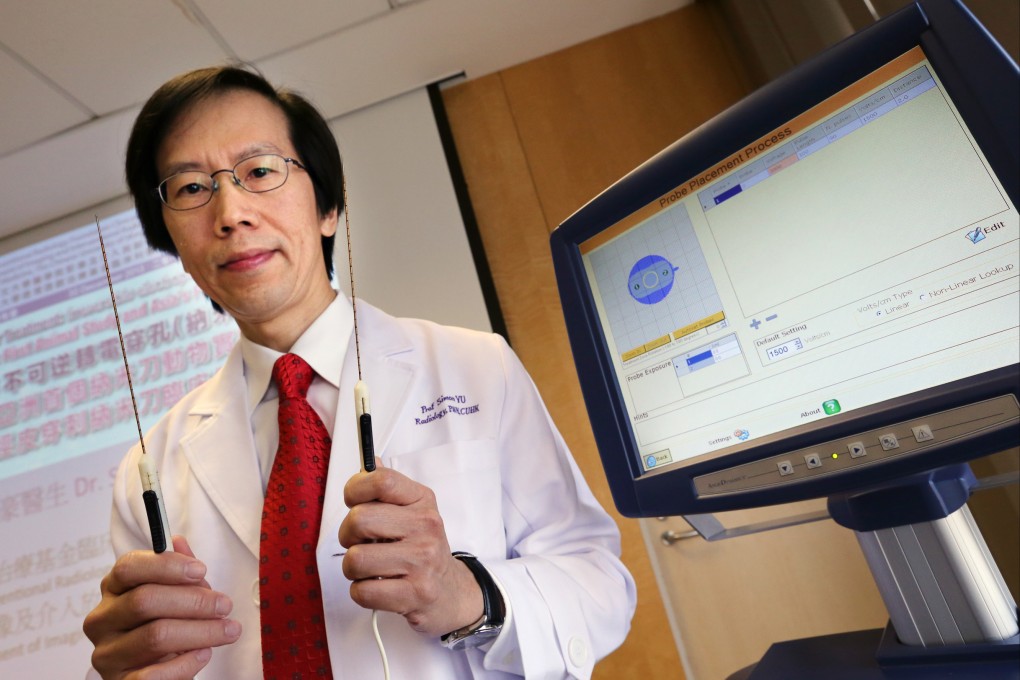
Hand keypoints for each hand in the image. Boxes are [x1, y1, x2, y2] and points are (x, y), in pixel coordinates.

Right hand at [83, 535, 240, 678]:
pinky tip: (204, 654)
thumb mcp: (175, 594)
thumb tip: (179, 541)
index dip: (166, 566)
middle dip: (194, 601)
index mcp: (113, 589)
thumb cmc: (167, 624)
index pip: (128, 567)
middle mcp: (102, 619)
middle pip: (145, 600)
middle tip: (225, 605)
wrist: (157, 672)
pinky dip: (185, 663)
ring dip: (200, 631)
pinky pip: (153, 675)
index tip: (201, 570)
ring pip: (155, 636)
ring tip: (228, 630)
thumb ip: (178, 570)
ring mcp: (106, 653)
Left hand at [339, 466, 482, 635]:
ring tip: (371, 567)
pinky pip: (362, 591)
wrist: (450, 590)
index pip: (380, 480)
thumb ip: (387, 487)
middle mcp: (425, 527)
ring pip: (355, 559)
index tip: (354, 502)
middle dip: (348, 535)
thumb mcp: (412, 510)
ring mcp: (422, 561)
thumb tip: (370, 460)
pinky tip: (378, 586)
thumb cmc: (421, 548)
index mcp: (421, 500)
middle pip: (359, 520)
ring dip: (353, 568)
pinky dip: (361, 592)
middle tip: (361, 542)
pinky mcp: (415, 593)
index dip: (354, 490)